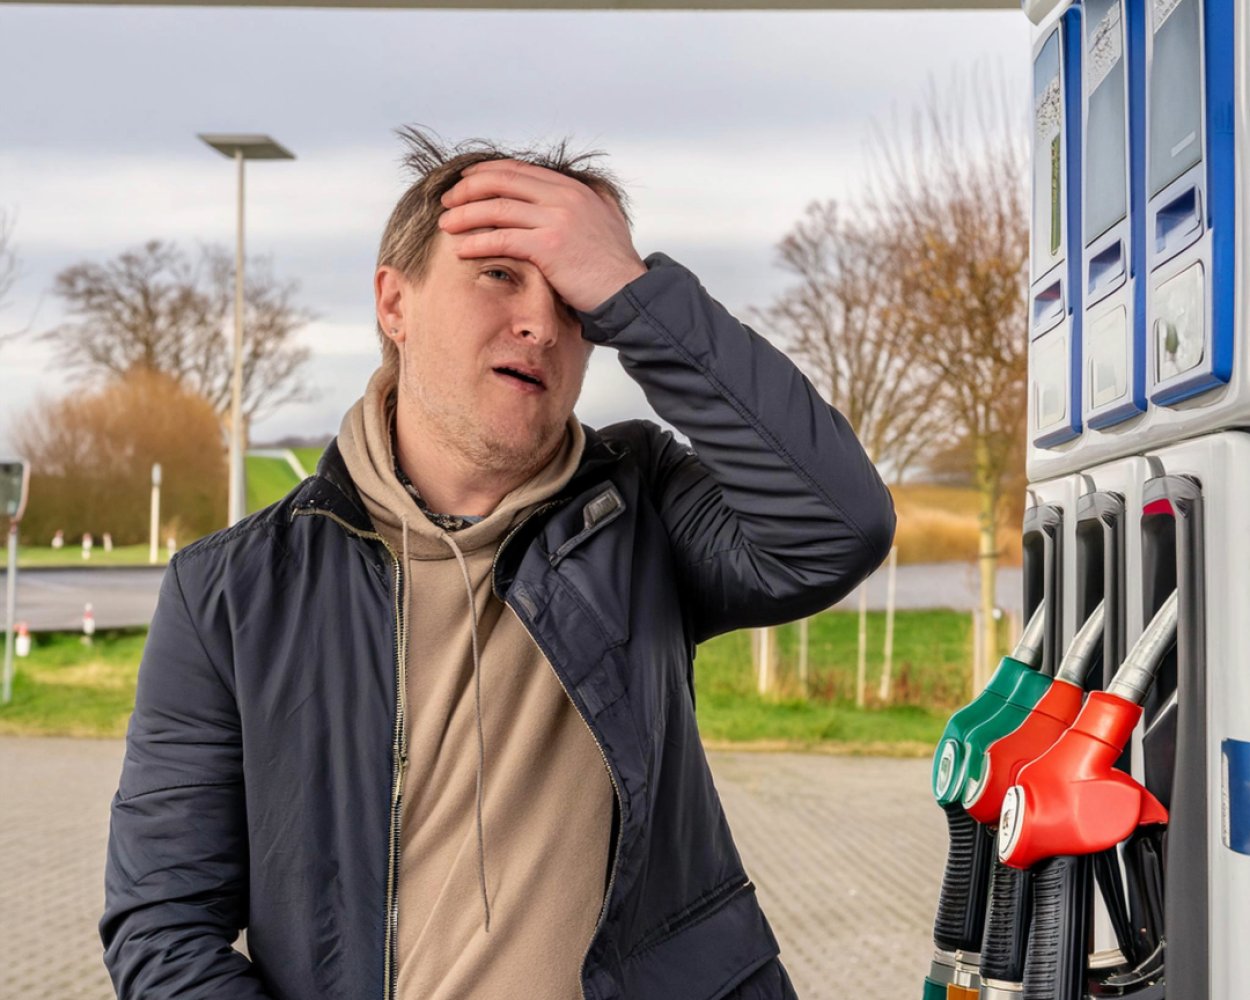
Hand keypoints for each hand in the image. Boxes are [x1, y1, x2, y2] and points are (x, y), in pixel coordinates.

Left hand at [438, 159, 646, 311]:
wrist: (631, 292)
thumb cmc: (615, 267)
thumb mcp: (605, 221)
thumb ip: (589, 204)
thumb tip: (578, 198)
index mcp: (573, 189)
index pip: (519, 170)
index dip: (487, 173)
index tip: (466, 182)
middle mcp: (564, 197)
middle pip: (502, 182)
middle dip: (468, 189)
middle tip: (447, 201)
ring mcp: (557, 219)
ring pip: (496, 208)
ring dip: (465, 215)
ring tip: (446, 225)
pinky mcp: (550, 246)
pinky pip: (502, 238)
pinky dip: (476, 242)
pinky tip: (461, 248)